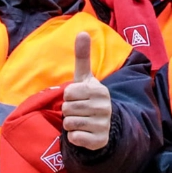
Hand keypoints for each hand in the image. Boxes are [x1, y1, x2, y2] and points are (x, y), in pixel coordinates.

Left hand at [62, 32, 112, 150]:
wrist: (104, 126)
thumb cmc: (89, 98)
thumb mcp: (85, 78)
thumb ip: (83, 56)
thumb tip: (82, 32)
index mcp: (99, 90)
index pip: (69, 92)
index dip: (69, 96)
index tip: (78, 98)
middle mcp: (103, 106)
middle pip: (67, 108)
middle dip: (68, 111)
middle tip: (79, 111)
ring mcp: (103, 124)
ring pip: (69, 123)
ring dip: (70, 124)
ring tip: (81, 121)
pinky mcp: (99, 140)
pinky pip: (74, 137)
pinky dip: (74, 137)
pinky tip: (83, 133)